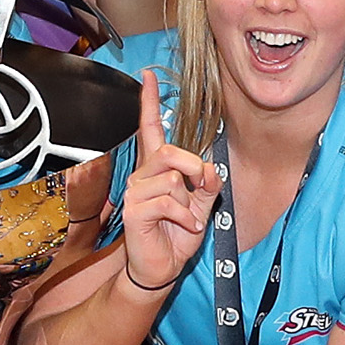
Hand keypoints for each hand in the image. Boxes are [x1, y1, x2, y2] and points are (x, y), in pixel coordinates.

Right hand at [113, 73, 215, 292]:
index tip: (148, 77)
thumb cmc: (176, 234)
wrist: (161, 267)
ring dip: (189, 203)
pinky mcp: (134, 210)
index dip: (149, 102)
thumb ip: (208, 184)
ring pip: (173, 180)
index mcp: (156, 169)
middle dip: (193, 169)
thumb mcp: (201, 205)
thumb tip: (210, 167)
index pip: (150, 129)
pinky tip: (183, 228)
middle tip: (200, 190)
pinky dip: (186, 217)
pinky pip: (170, 202)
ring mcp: (135, 192)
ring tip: (186, 219)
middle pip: (169, 150)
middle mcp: (142, 175)